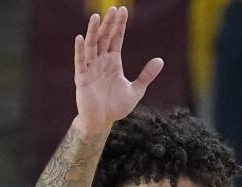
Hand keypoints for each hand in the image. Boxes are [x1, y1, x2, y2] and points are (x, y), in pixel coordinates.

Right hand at [73, 7, 162, 133]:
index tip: (122, 10)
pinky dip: (80, 50)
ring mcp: (91, 68)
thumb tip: (160, 60)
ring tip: (96, 17)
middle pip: (105, 38)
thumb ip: (147, 75)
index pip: (116, 39)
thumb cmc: (116, 106)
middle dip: (109, 24)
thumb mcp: (136, 90)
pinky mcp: (82, 77)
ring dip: (93, 31)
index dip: (119, 25)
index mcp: (113, 62)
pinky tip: (81, 38)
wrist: (102, 121)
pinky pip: (80, 61)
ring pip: (92, 45)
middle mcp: (101, 61)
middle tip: (113, 8)